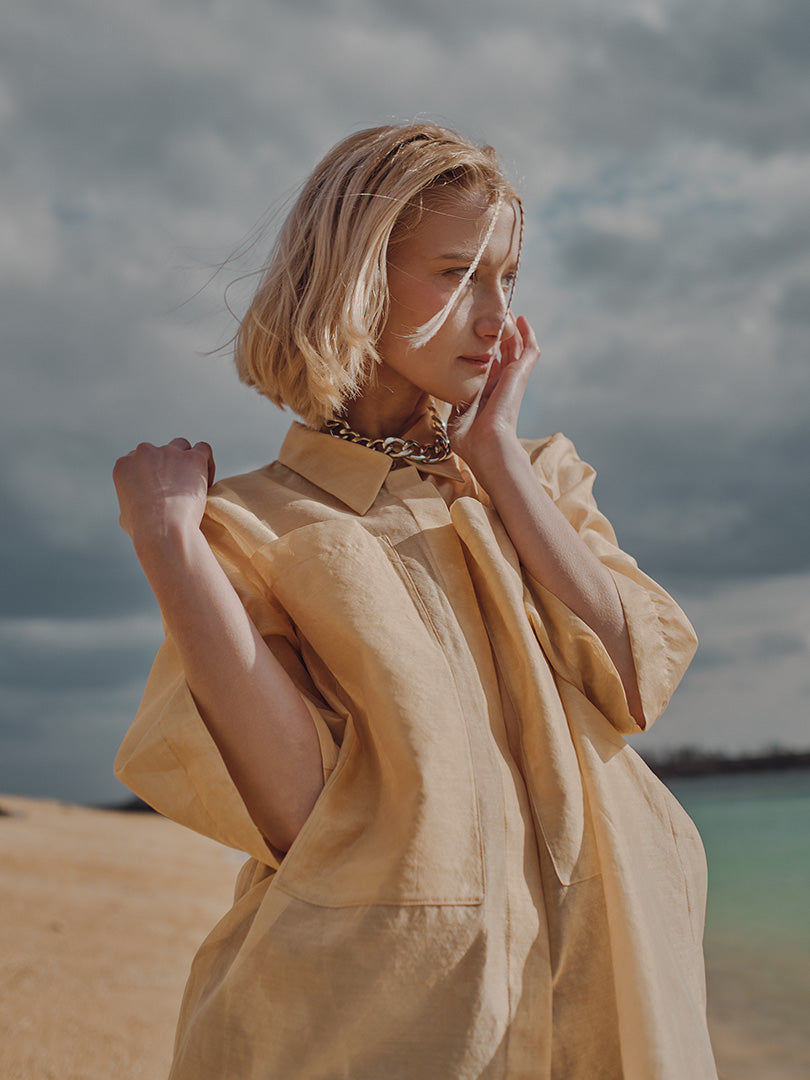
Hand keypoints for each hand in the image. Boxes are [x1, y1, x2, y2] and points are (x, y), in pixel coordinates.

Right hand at [113, 438, 214, 547]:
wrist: (163, 531)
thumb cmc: (145, 531)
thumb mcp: (126, 516)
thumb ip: (131, 501)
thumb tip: (137, 504)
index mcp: (124, 465)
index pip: (140, 461)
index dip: (153, 475)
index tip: (162, 491)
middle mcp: (143, 453)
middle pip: (160, 452)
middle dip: (169, 468)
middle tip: (178, 490)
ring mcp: (168, 453)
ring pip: (181, 447)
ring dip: (187, 461)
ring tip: (194, 484)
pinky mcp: (192, 458)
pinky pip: (203, 449)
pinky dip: (207, 463)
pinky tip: (206, 482)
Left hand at [449, 314, 539, 478]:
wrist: (486, 445)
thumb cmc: (470, 439)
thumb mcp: (457, 417)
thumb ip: (456, 404)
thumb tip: (449, 398)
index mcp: (487, 394)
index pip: (490, 366)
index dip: (486, 350)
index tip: (478, 336)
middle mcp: (502, 385)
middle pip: (505, 352)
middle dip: (500, 334)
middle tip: (494, 314)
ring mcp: (513, 379)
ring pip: (517, 348)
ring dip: (513, 329)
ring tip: (507, 309)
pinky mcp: (520, 375)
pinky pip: (530, 351)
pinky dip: (528, 335)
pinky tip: (521, 319)